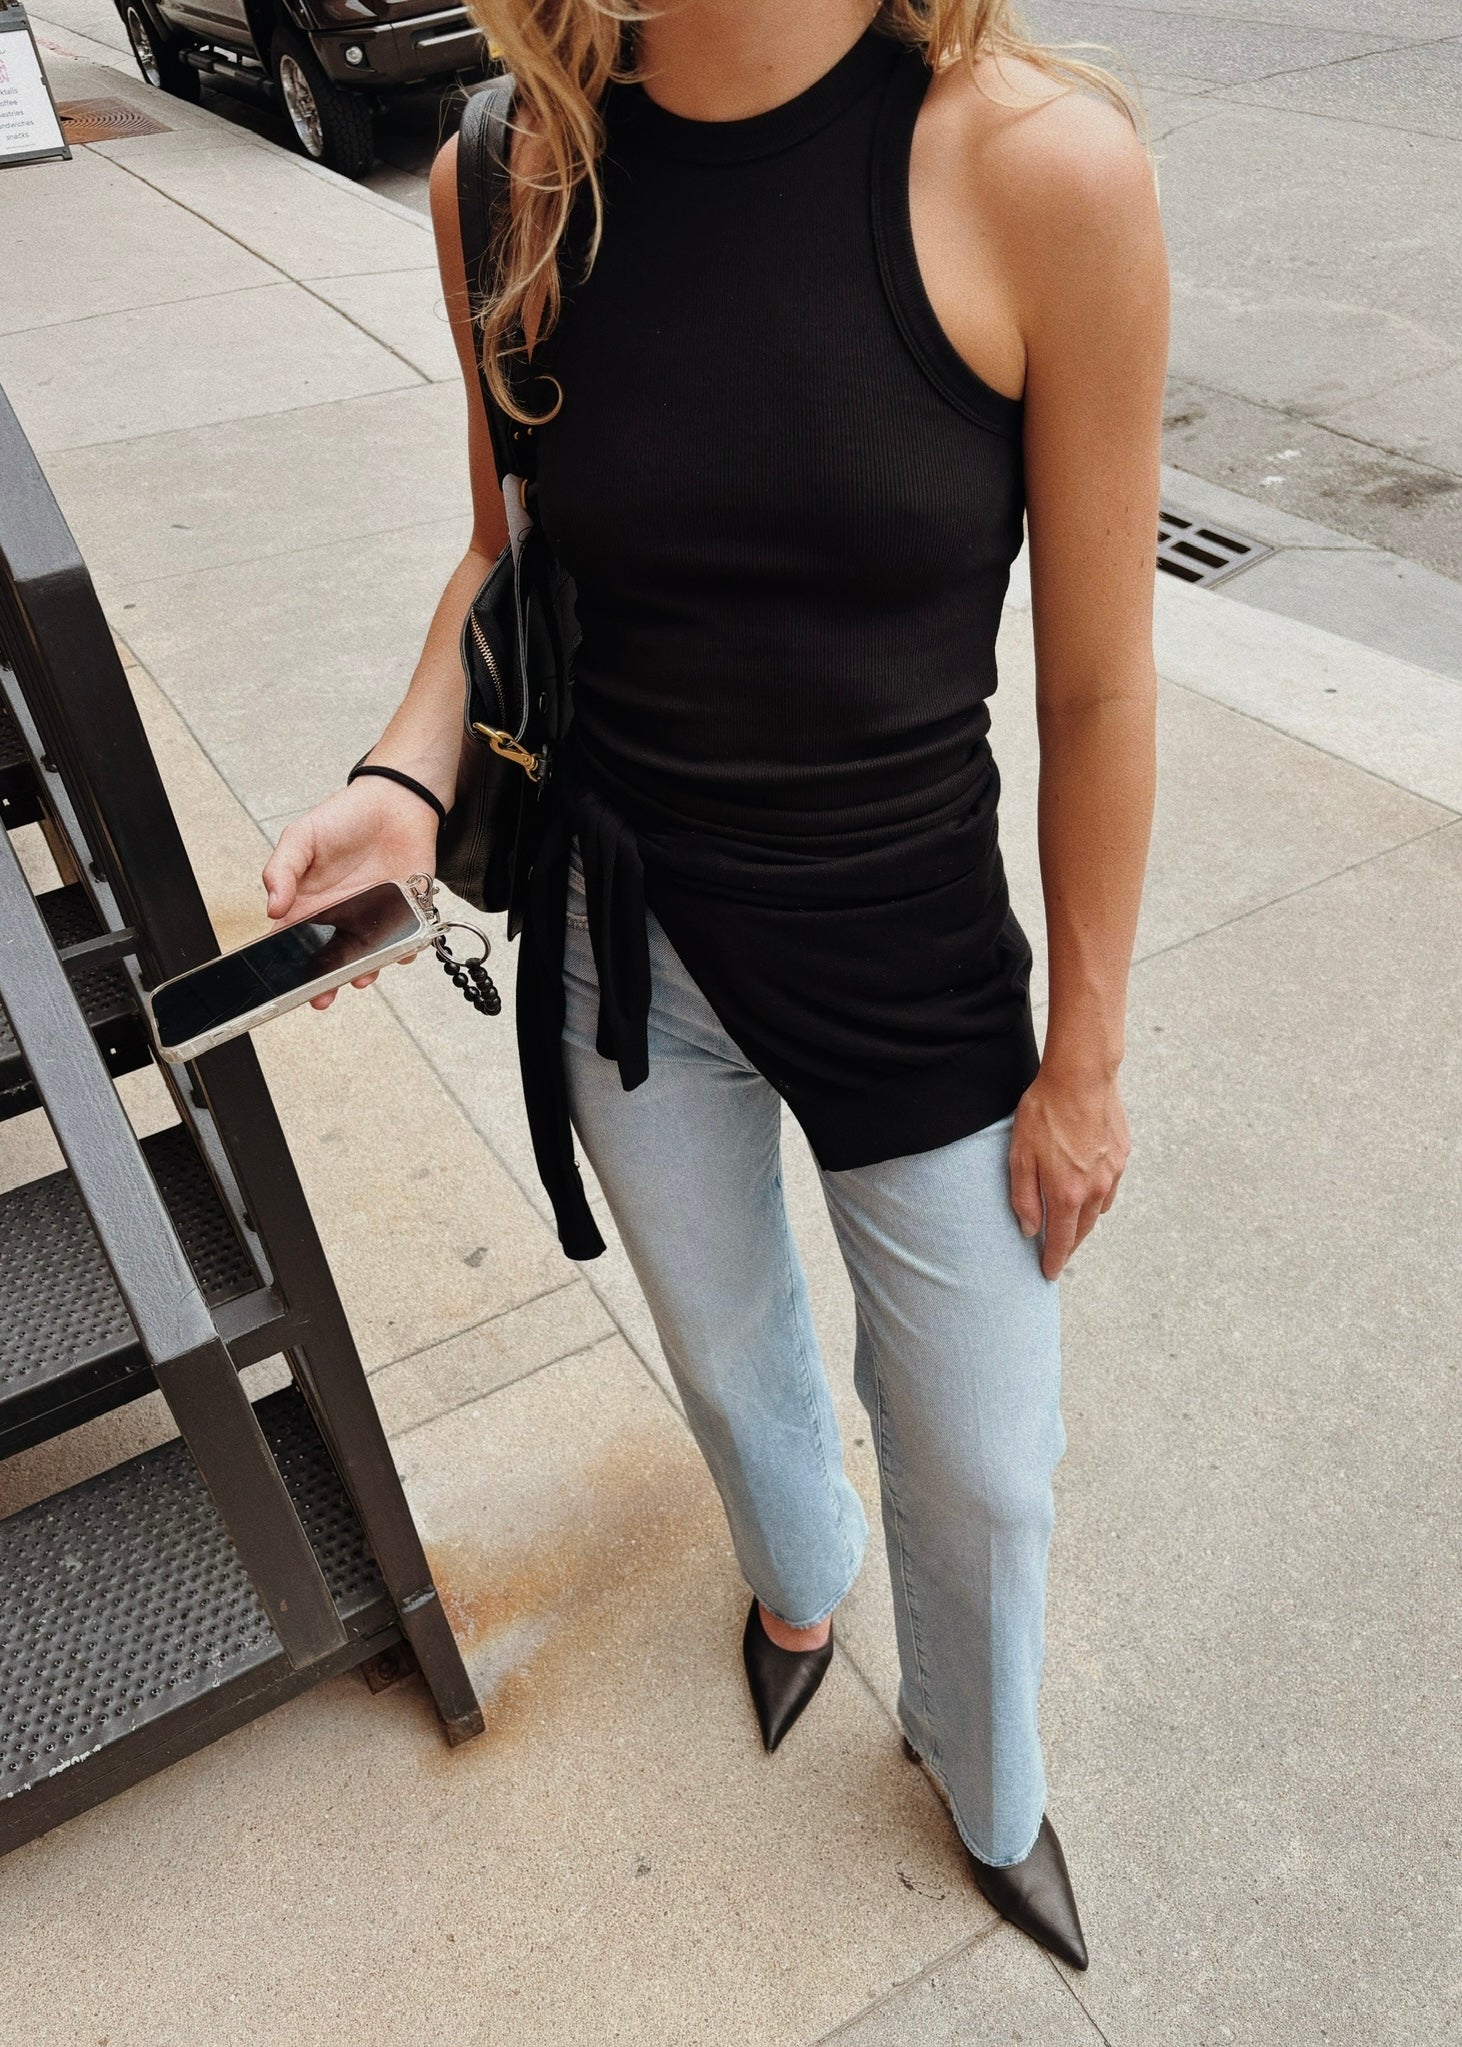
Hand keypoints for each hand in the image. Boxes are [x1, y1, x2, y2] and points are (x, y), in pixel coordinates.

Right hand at [261, 778, 440, 1010]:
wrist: (394, 800)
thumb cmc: (344, 818)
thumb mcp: (301, 837)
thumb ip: (282, 870)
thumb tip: (271, 907)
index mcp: (309, 905)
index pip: (291, 943)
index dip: (285, 966)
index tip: (280, 986)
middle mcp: (340, 919)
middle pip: (329, 961)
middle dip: (324, 983)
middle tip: (320, 998)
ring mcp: (373, 919)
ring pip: (367, 958)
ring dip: (364, 971)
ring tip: (360, 978)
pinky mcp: (406, 913)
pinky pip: (405, 941)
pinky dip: (403, 950)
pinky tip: (400, 950)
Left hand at [1008, 1064, 1130, 1279]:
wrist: (1082, 1077)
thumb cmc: (1045, 1112)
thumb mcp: (1020, 1156)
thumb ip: (1024, 1197)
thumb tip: (1030, 1229)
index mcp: (1067, 1194)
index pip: (1061, 1240)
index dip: (1054, 1259)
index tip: (1049, 1273)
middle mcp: (1095, 1189)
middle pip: (1082, 1230)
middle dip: (1069, 1245)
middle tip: (1059, 1254)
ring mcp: (1112, 1172)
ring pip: (1098, 1210)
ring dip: (1084, 1221)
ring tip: (1071, 1225)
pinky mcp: (1122, 1155)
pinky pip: (1110, 1187)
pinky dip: (1098, 1197)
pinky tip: (1089, 1192)